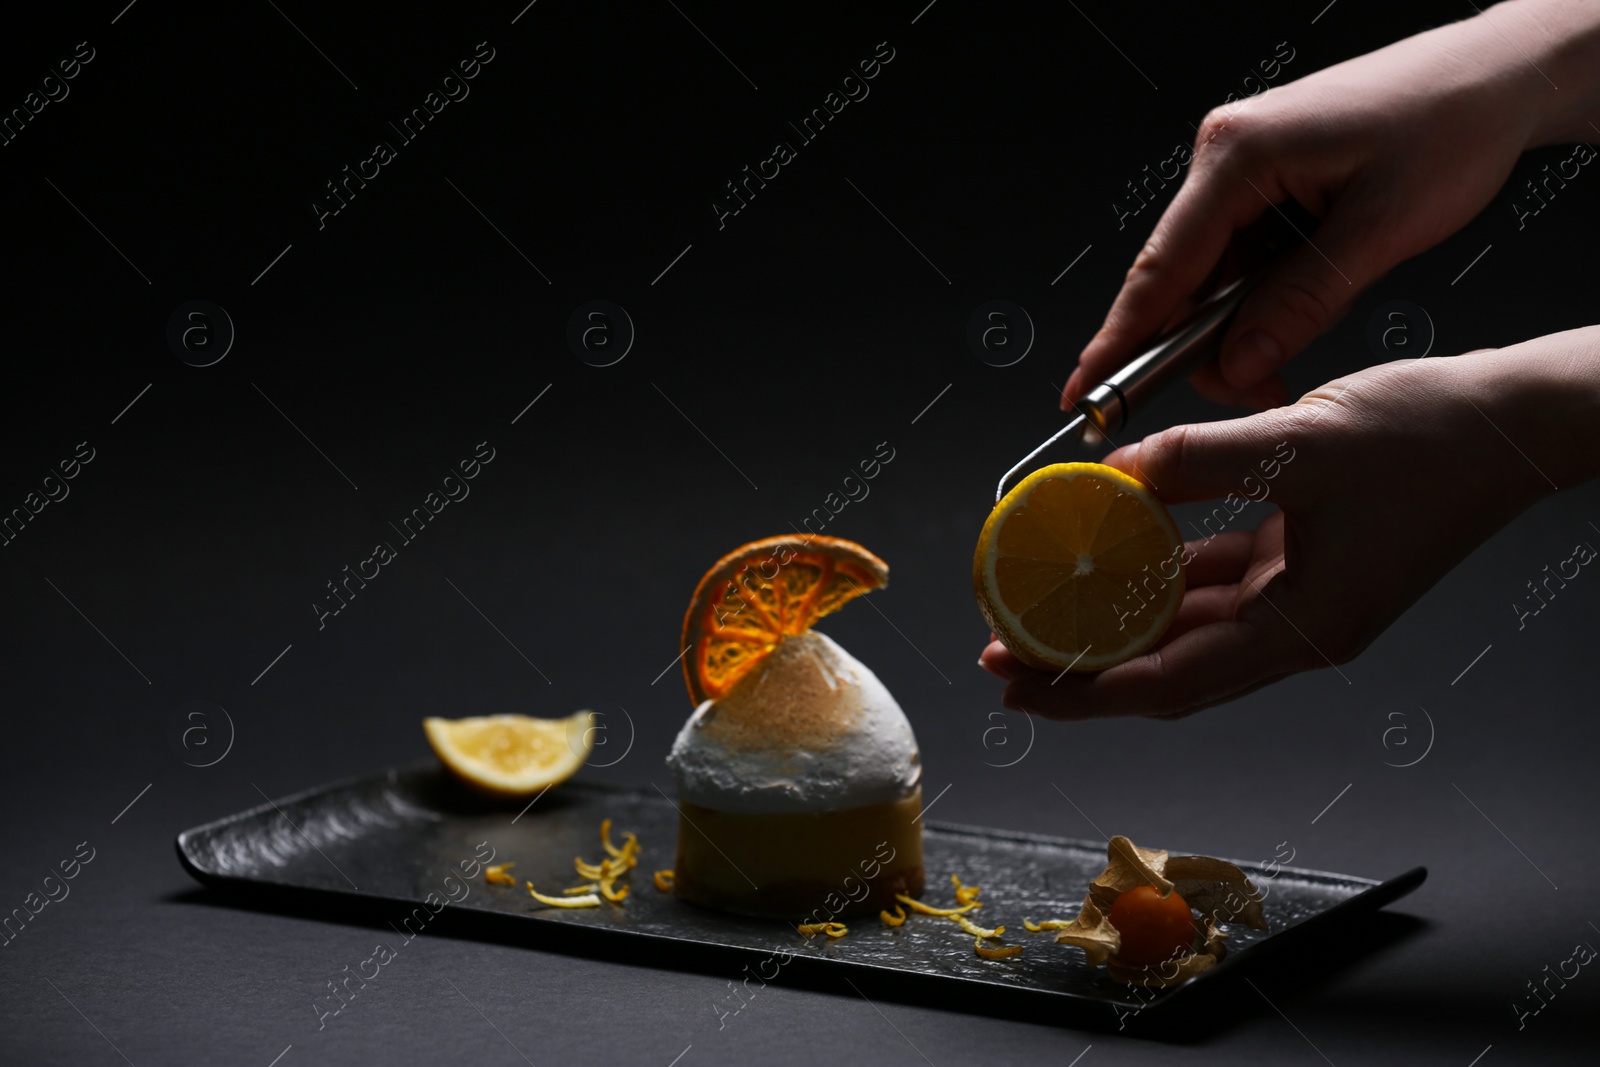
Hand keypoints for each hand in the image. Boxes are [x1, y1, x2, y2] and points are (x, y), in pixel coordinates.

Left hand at [987, 329, 1599, 718]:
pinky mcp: (1306, 564)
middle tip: (1004, 650)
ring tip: (1045, 607)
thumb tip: (1115, 473)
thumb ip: (1199, 461)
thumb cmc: (1434, 439)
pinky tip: (1117, 551)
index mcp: (1303, 630)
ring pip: (1187, 629)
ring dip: (1117, 622)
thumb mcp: (1302, 443)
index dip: (1084, 692)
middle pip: (1167, 670)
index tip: (1015, 685)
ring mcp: (1303, 600)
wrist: (1517, 421)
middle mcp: (1299, 631)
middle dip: (1083, 667)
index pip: (1167, 683)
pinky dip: (1164, 575)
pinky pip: (1216, 583)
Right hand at [1062, 0, 1599, 411]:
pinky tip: (1285, 323)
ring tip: (1282, 363)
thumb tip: (1242, 361)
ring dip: (1238, 329)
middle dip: (1201, 348)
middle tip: (1248, 394)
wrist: (1495, 75)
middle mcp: (1226, 156)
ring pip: (1210, 276)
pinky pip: (1240, 259)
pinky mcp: (1266, 183)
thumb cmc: (1450, 123)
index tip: (1087, 393)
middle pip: (1179, 278)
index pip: (1161, 267)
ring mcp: (1242, 169)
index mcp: (1238, 154)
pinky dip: (1256, 302)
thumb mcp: (1381, 230)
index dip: (1122, 339)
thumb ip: (1303, 303)